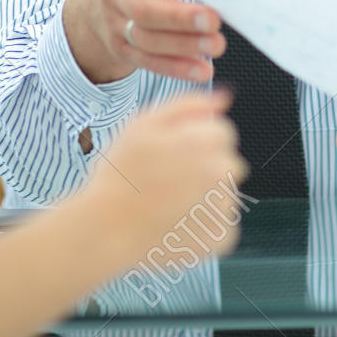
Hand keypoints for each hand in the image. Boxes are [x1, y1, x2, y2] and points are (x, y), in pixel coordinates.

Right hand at [61, 0, 225, 83]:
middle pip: (143, 9)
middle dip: (179, 17)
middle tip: (214, 19)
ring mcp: (115, 24)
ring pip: (146, 39)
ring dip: (183, 45)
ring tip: (217, 44)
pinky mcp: (124, 49)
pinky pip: (148, 63)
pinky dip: (175, 69)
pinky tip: (202, 70)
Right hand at [88, 88, 247, 262]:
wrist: (105, 228)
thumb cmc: (120, 176)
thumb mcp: (143, 125)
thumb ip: (187, 105)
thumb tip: (223, 98)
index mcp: (203, 142)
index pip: (224, 132)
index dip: (197, 142)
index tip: (175, 155)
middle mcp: (219, 173)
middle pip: (230, 164)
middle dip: (207, 168)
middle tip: (171, 181)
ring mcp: (222, 208)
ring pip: (225, 195)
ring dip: (206, 198)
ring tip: (169, 204)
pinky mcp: (220, 238)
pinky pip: (222, 225)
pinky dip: (204, 226)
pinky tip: (177, 224)